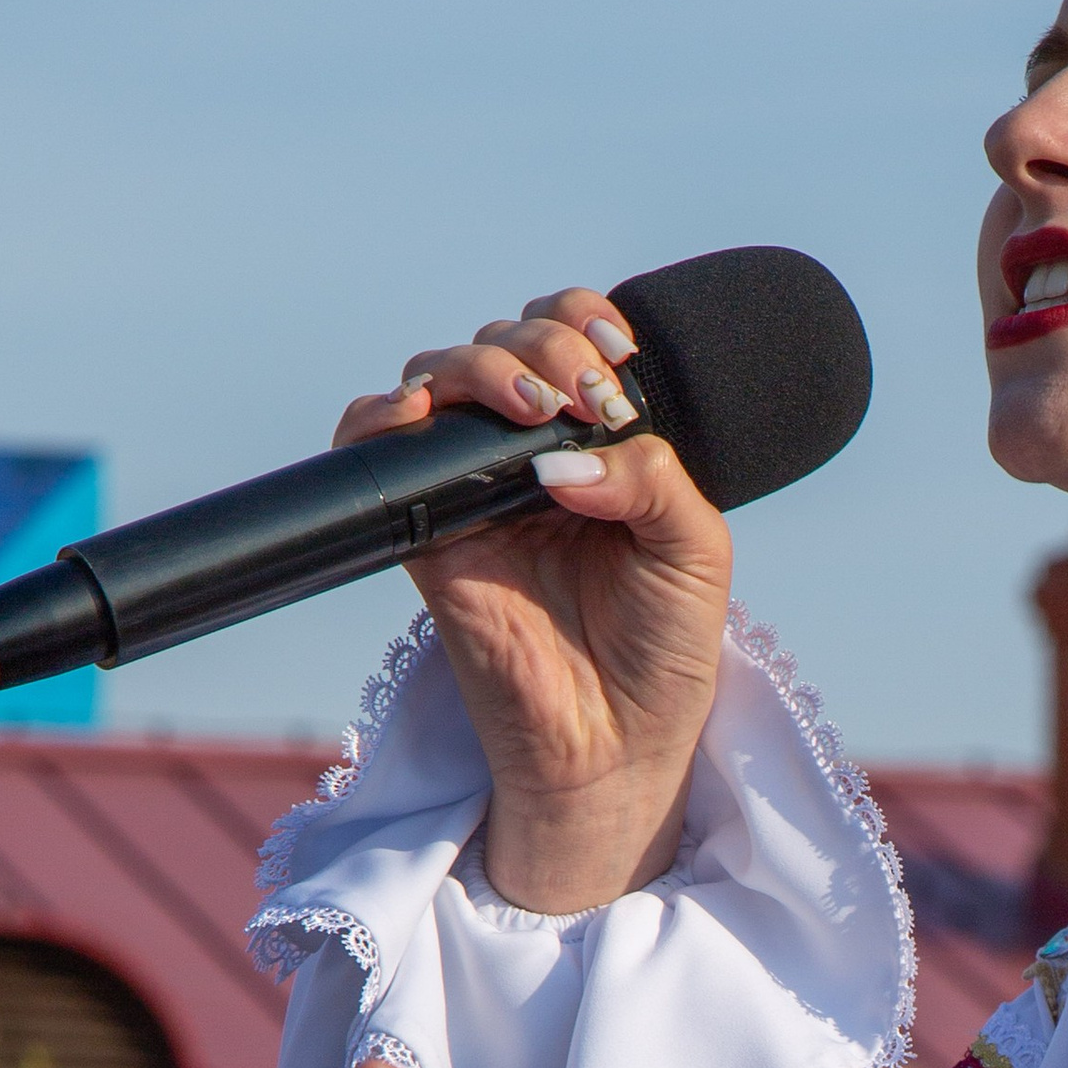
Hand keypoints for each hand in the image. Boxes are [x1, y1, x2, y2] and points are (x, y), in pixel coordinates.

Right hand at [336, 291, 731, 912]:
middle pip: (501, 344)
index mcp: (594, 444)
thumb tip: (563, 454)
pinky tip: (420, 416)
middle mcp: (526, 455)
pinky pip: (374, 452)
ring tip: (532, 409)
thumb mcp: (694, 547)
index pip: (566, 341)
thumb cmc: (663, 650)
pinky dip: (380, 418)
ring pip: (441, 380)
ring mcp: (471, 490)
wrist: (617, 746)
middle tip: (582, 398)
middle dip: (542, 345)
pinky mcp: (423, 535)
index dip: (581, 321)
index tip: (618, 354)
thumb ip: (649, 478)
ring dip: (479, 367)